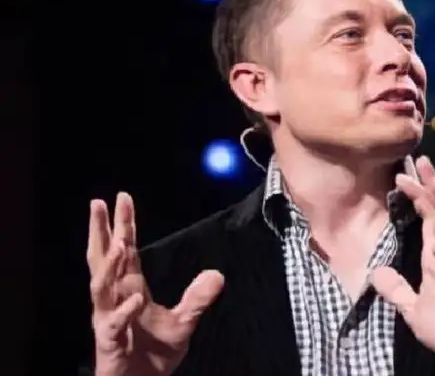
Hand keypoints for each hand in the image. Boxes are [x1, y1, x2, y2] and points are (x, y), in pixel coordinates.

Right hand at [87, 192, 223, 375]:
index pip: (125, 250)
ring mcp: (109, 318)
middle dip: (100, 231)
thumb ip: (198, 298)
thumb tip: (217, 274)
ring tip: (119, 244)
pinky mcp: (110, 341)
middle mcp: (115, 298)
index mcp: (130, 288)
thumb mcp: (184, 322)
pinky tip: (135, 298)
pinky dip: (124, 310)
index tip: (122, 198)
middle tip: (99, 203)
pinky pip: (114, 322)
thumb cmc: (155, 354)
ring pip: (101, 286)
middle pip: (103, 258)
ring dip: (109, 265)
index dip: (123, 224)